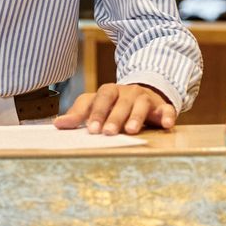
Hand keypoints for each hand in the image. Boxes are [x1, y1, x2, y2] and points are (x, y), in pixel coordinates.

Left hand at [54, 82, 174, 134]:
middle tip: (107, 132)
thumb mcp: (96, 106)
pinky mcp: (162, 106)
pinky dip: (167, 116)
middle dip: (113, 117)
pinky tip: (167, 124)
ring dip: (136, 117)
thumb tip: (58, 124)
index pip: (100, 99)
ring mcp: (145, 98)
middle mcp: (127, 93)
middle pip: (120, 102)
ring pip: (140, 104)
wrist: (145, 94)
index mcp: (109, 92)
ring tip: (131, 131)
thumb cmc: (115, 104)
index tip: (90, 129)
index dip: (96, 113)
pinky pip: (166, 109)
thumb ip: (79, 114)